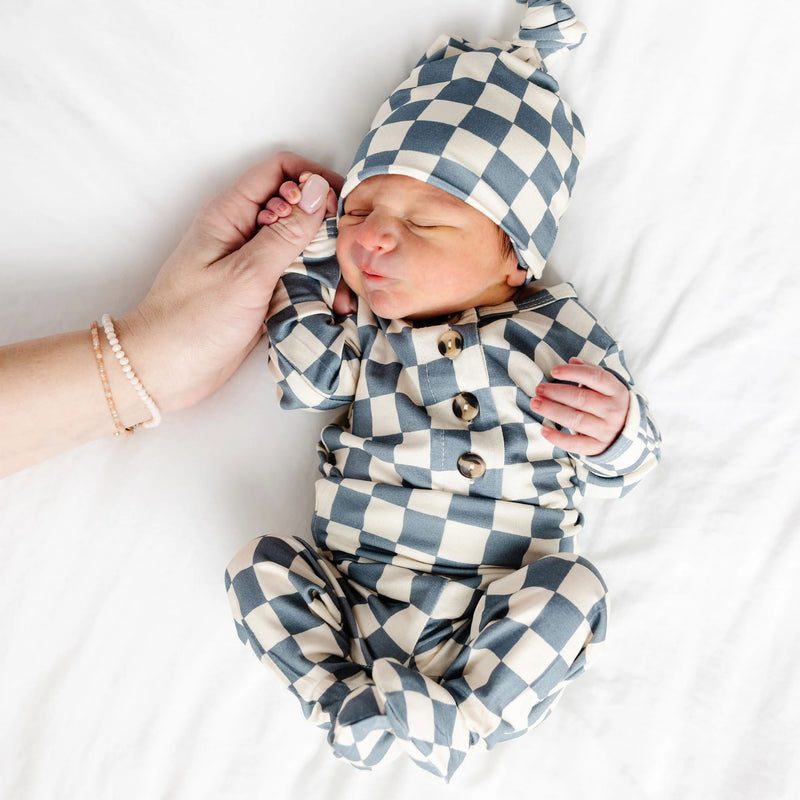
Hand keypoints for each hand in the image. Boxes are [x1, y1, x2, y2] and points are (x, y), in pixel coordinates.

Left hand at [118, 153, 343, 412]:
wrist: (163, 372)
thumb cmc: (193, 322)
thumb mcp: (246, 276)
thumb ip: (285, 234)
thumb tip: (317, 191)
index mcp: (229, 214)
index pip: (279, 172)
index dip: (313, 180)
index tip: (341, 207)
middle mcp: (241, 232)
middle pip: (293, 208)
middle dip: (324, 224)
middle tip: (346, 252)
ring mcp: (251, 264)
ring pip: (299, 245)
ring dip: (323, 261)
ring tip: (343, 287)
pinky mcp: (258, 292)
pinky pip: (294, 276)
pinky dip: (314, 285)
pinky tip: (331, 303)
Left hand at [530, 358, 628, 455]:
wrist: (626, 433)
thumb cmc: (610, 404)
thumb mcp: (608, 387)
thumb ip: (591, 372)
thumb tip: (572, 360)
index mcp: (616, 391)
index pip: (595, 377)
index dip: (573, 373)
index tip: (554, 371)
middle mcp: (613, 411)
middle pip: (581, 399)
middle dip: (556, 393)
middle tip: (538, 389)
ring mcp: (606, 430)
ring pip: (576, 420)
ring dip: (553, 411)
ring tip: (535, 404)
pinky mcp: (598, 447)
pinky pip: (576, 444)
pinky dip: (559, 438)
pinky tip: (544, 430)